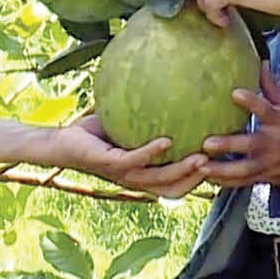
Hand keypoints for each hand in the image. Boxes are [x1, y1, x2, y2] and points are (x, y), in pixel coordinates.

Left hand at [53, 116, 208, 198]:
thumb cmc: (94, 134)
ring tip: (201, 157)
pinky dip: (151, 152)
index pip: (175, 187)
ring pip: (158, 179)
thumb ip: (148, 116)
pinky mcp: (110, 163)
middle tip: (217, 164)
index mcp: (142, 174)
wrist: (62, 143)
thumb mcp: (128, 125)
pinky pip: (135, 159)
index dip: (197, 182)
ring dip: (181, 170)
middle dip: (197, 180)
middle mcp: (135, 179)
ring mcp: (123, 173)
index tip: (218, 165)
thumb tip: (169, 89)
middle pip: (173, 189)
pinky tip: (166, 140)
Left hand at [200, 63, 279, 188]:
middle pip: (250, 144)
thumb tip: (260, 60)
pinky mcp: (263, 176)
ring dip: (222, 170)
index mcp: (279, 120)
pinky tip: (207, 179)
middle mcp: (273, 143)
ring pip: (244, 169)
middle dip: (229, 145)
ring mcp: (268, 163)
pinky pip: (243, 182)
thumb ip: (270, 86)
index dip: (251, 102)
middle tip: (207, 143)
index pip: (265, 109)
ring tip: (201, 166)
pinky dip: (226, 183)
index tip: (234, 93)